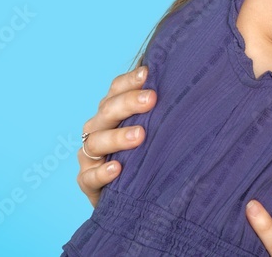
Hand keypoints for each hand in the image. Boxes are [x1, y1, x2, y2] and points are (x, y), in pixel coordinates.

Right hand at [77, 67, 155, 206]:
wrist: (131, 198)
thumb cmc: (145, 156)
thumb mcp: (153, 132)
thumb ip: (159, 113)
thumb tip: (185, 87)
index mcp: (111, 112)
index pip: (116, 90)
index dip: (130, 81)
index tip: (148, 74)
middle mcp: (97, 129)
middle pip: (107, 110)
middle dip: (129, 103)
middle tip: (152, 99)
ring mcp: (89, 156)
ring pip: (96, 141)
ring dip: (117, 137)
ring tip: (140, 136)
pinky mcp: (86, 181)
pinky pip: (89, 177)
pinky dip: (102, 172)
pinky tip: (117, 169)